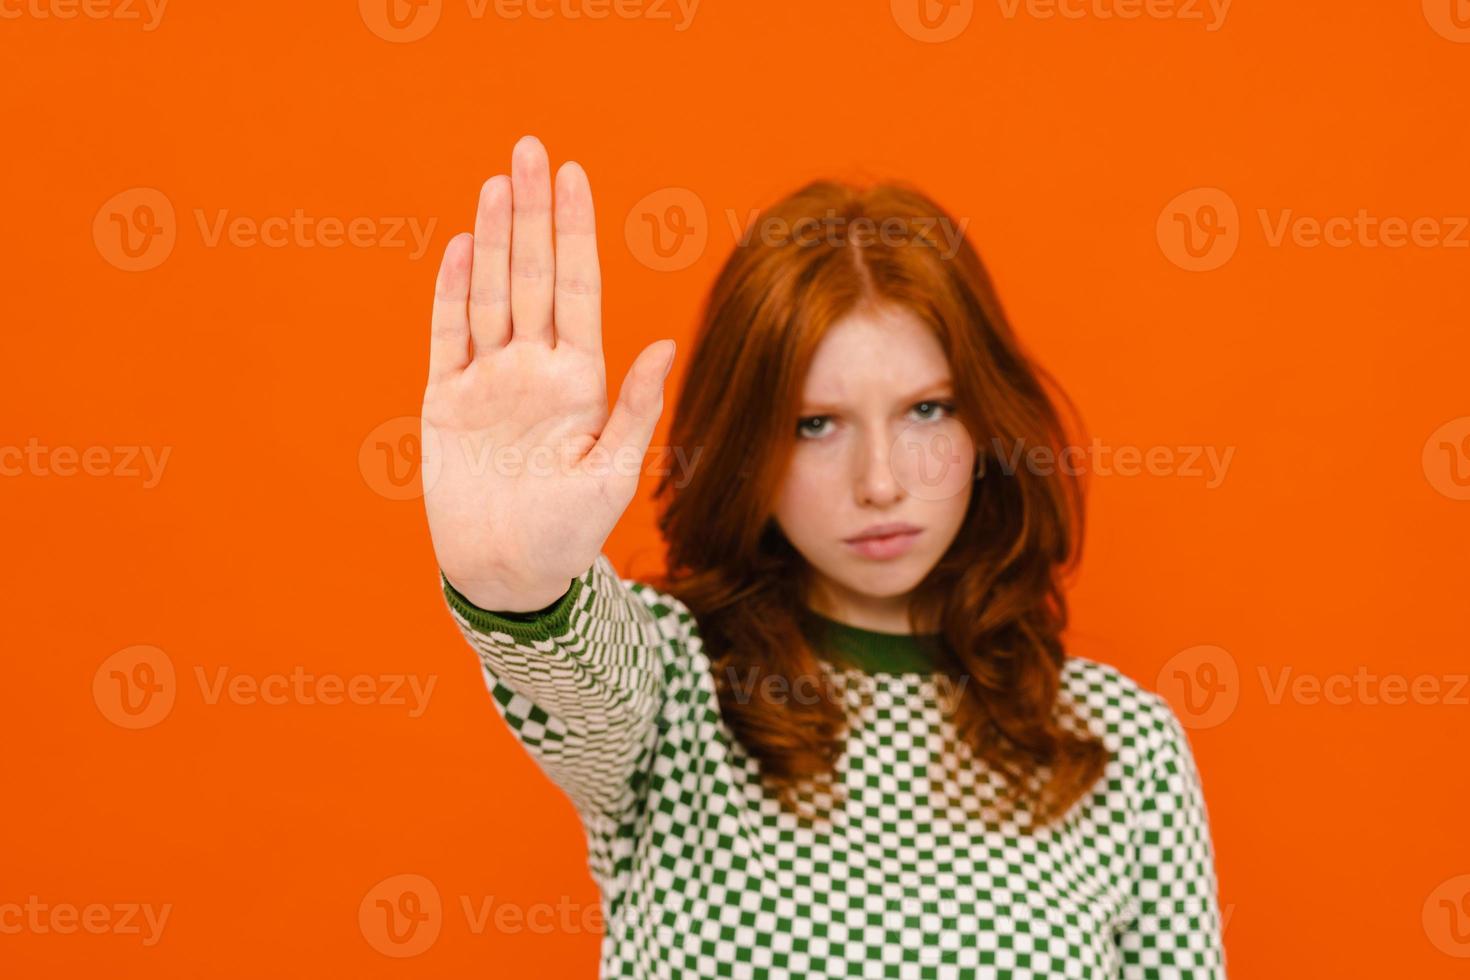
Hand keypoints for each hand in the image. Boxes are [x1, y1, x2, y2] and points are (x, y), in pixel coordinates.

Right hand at [421, 135, 675, 611]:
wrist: (509, 574)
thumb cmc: (570, 533)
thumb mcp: (613, 474)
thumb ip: (635, 408)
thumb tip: (665, 345)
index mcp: (579, 378)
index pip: (577, 288)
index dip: (574, 231)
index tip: (572, 176)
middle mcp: (534, 367)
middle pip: (533, 275)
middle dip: (532, 213)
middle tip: (529, 148)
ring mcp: (488, 379)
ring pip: (490, 293)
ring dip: (494, 239)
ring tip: (498, 183)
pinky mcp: (446, 399)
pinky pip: (447, 335)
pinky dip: (451, 292)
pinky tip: (462, 247)